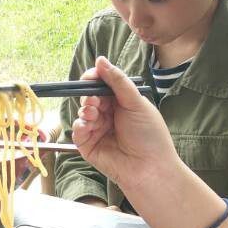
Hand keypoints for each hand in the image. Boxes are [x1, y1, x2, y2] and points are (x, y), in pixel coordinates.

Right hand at [71, 58, 181, 196]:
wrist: (150, 168)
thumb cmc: (150, 136)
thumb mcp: (136, 102)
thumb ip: (117, 81)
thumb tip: (100, 60)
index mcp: (121, 102)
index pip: (102, 85)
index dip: (94, 79)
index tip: (90, 76)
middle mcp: (108, 114)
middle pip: (89, 97)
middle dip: (89, 96)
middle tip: (94, 101)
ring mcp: (97, 129)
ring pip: (82, 112)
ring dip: (85, 110)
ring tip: (93, 115)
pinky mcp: (88, 145)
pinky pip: (77, 130)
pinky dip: (80, 125)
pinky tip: (87, 126)